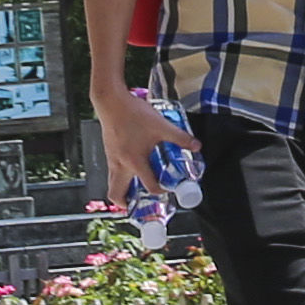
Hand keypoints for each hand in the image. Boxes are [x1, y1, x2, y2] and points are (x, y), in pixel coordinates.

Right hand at [98, 80, 189, 196]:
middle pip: (116, 195)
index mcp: (134, 162)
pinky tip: (133, 165)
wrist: (111, 100)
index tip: (168, 188)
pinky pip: (112, 171)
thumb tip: (196, 146)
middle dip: (127, 203)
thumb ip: (180, 137)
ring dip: (123, 190)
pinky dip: (121, 176)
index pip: (149, 186)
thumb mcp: (161, 126)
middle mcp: (120, 165)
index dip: (161, 191)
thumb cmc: (133, 113)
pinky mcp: (109, 151)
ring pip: (112, 184)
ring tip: (136, 189)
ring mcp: (111, 159)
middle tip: (140, 203)